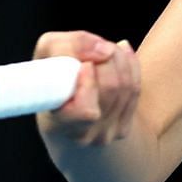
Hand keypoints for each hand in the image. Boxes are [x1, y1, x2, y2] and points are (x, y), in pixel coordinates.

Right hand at [33, 30, 141, 145]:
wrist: (64, 109)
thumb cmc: (51, 79)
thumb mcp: (46, 54)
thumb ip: (66, 46)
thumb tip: (103, 49)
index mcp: (56, 123)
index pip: (84, 111)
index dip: (89, 83)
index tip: (85, 64)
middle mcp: (82, 136)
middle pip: (111, 88)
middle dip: (108, 57)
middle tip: (96, 48)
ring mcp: (104, 136)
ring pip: (126, 86)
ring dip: (119, 59)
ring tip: (106, 51)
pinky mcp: (121, 130)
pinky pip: (135, 91)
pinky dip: (130, 67)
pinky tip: (119, 58)